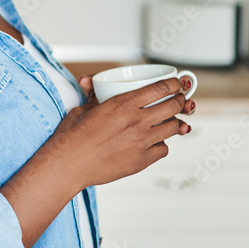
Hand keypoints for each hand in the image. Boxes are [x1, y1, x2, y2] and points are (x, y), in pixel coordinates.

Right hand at [49, 76, 192, 189]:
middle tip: (179, 100)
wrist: (68, 165)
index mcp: (122, 104)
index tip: (177, 84)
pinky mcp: (141, 160)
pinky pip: (163, 149)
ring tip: (170, 121)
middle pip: (172, 106)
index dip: (173, 84)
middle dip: (180, 101)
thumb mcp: (83, 108)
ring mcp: (141, 142)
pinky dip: (161, 144)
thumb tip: (90, 82)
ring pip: (173, 128)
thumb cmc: (72, 137)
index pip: (159, 89)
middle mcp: (135, 121)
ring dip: (175, 122)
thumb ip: (94, 95)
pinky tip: (154, 142)